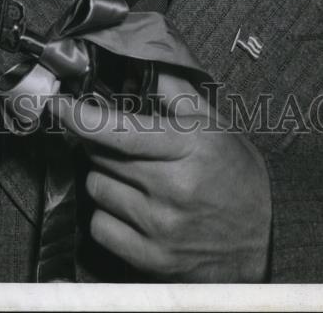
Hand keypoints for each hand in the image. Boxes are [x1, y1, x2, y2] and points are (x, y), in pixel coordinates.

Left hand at [52, 73, 271, 281]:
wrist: (266, 236)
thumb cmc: (235, 173)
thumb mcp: (212, 123)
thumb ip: (173, 91)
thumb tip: (135, 62)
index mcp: (188, 147)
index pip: (118, 131)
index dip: (79, 116)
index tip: (55, 104)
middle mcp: (174, 188)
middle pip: (101, 158)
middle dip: (101, 147)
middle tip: (122, 148)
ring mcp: (162, 228)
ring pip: (97, 190)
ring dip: (105, 180)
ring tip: (135, 181)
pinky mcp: (154, 261)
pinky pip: (101, 228)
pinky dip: (108, 216)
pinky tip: (132, 210)